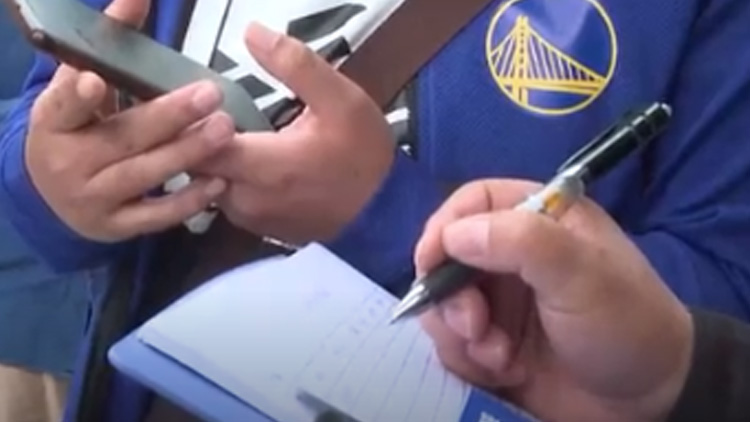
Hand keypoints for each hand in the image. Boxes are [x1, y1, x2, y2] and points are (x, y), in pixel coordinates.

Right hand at [26, 0, 232, 242]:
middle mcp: (68, 163)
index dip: (78, 96)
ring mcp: (92, 199)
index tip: (96, 80)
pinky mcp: (117, 226)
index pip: (63, 106)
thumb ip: (110, 43)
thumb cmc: (78, 129)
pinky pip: (157, 215)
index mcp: (54, 122)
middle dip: (168, 116)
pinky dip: (189, 199)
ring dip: (187, 152)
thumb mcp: (81, 86)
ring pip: (144, 175)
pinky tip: (220, 181)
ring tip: (223, 130)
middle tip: (209, 95)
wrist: (56, 193)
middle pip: (122, 137)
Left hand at [195, 23, 394, 242]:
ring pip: (205, 182)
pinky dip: (226, 175)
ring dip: (209, 155)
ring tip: (220, 127)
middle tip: (202, 106)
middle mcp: (245, 199)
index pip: (193, 142)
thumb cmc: (362, 156)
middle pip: (193, 163)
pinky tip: (242, 153)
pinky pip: (225, 198)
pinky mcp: (257, 228)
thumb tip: (252, 33)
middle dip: (193, 134)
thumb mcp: (340, 100)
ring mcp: (249, 218)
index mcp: (261, 166)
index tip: (195, 94)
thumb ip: (295, 65)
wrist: (383, 214)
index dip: (187, 116)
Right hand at [416, 179, 693, 421]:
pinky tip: (504, 372)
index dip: (444, 227)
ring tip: (500, 357)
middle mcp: (512, 256)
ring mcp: (500, 301)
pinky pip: (454, 345)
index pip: (474, 202)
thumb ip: (522, 243)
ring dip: (462, 335)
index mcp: (539, 219)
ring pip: (444, 305)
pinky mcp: (492, 342)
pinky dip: (470, 360)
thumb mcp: (583, 275)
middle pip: (447, 258)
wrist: (647, 401)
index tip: (429, 262)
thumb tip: (453, 234)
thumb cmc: (624, 324)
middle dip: (452, 297)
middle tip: (476, 327)